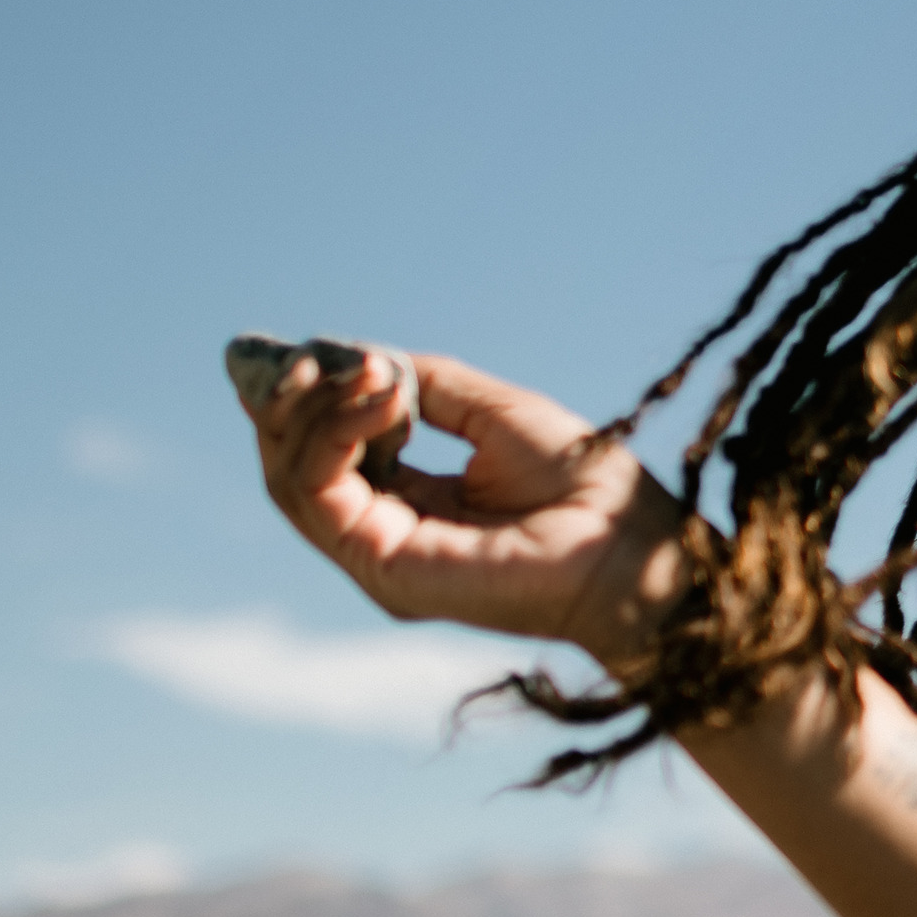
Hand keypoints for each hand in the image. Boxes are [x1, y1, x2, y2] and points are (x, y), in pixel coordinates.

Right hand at [241, 344, 686, 667]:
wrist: (627, 543)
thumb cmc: (583, 485)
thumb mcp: (495, 413)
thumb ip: (426, 387)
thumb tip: (360, 357)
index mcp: (413, 503)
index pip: (327, 454)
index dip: (304, 400)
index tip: (292, 350)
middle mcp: (385, 534)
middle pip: (295, 468)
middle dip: (289, 404)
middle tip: (299, 354)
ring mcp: (376, 556)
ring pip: (294, 479)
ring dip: (311, 410)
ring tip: (352, 369)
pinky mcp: (380, 566)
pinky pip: (320, 492)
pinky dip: (338, 433)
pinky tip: (378, 397)